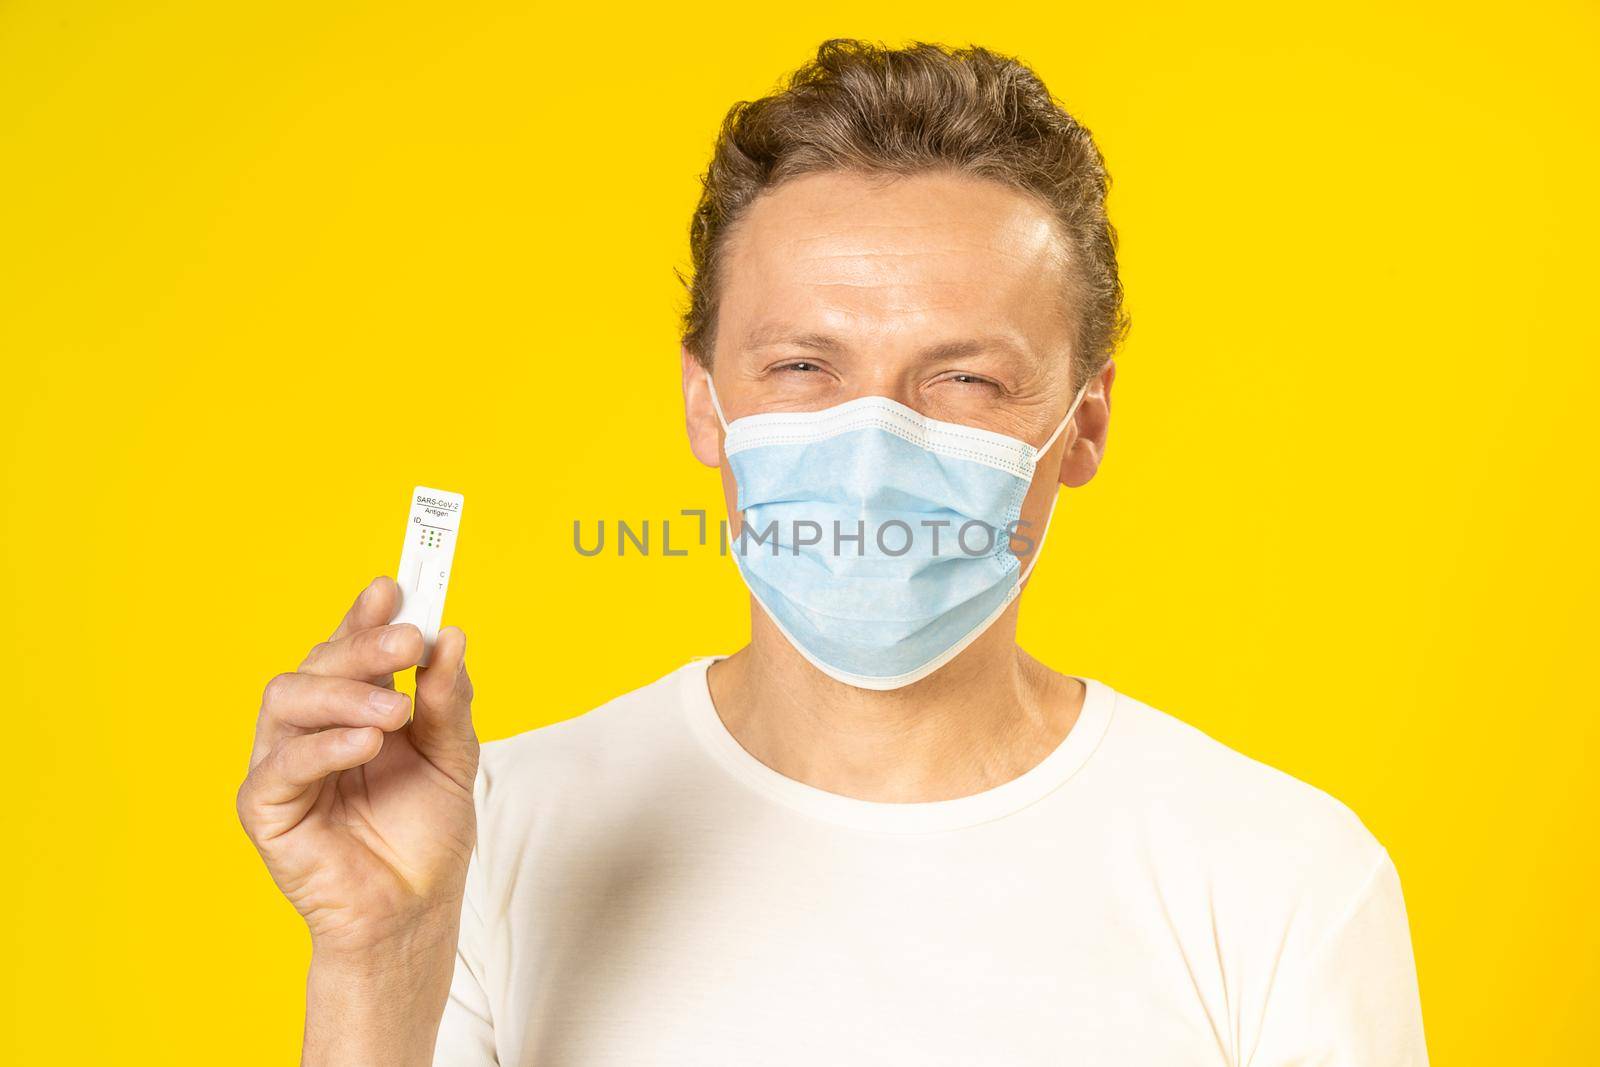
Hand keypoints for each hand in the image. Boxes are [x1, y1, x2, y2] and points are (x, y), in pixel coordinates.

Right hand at [237, 576, 478, 960]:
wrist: (415, 910)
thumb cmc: (426, 833)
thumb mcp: (454, 756)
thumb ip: (449, 700)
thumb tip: (450, 637)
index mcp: (353, 707)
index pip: (349, 647)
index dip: (365, 614)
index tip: (394, 585)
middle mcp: (312, 727)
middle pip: (317, 662)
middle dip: (362, 644)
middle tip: (408, 641)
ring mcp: (283, 765)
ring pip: (287, 698)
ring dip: (344, 692)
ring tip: (397, 711)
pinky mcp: (266, 810)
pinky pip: (280, 765)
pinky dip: (323, 746)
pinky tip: (365, 744)